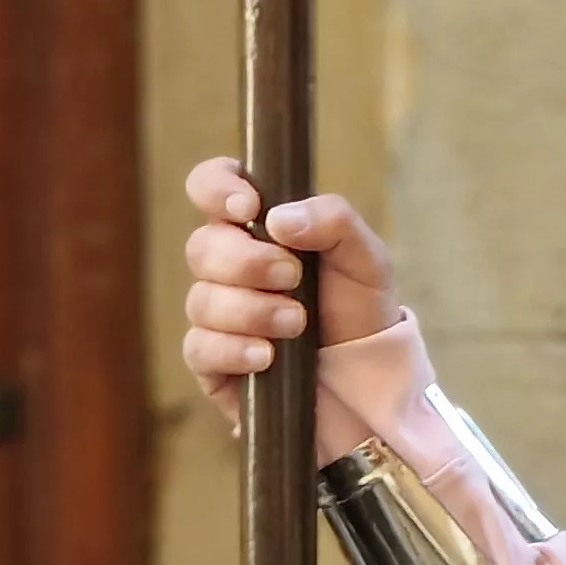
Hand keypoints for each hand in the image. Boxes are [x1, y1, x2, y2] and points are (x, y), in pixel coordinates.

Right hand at [180, 157, 404, 422]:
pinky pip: (199, 348)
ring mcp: (216, 315)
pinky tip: (267, 357)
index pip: (211, 186)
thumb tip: (277, 218)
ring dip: (251, 310)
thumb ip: (334, 221)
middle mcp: (229, 267)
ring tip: (296, 323)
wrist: (366, 378)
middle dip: (248, 262)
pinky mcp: (212, 361)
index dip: (217, 188)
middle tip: (293, 276)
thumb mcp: (366, 257)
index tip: (249, 208)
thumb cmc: (360, 309)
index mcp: (258, 227)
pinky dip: (234, 349)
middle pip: (201, 247)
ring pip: (201, 300)